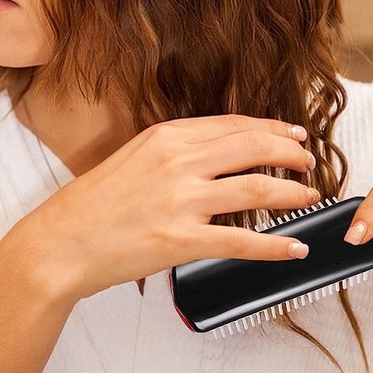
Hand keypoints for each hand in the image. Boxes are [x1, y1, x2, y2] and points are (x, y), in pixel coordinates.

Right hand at [22, 114, 319, 300]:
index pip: (234, 125)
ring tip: (309, 196)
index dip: (272, 129)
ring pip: (257, 191)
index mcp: (167, 137)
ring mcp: (181, 201)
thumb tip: (223, 151)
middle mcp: (178, 162)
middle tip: (309, 162)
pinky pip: (242, 242)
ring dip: (292, 193)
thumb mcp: (137, 156)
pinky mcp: (182, 242)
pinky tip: (295, 247)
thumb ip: (179, 149)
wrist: (62, 242)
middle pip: (254, 149)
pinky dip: (276, 246)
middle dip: (291, 154)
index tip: (294, 133)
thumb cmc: (96, 201)